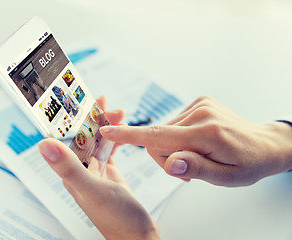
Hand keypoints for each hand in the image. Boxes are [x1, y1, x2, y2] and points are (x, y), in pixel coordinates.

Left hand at [38, 96, 159, 239]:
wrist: (138, 236)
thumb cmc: (117, 219)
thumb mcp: (91, 189)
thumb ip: (68, 167)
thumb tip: (43, 143)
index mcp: (72, 172)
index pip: (66, 138)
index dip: (69, 117)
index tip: (75, 99)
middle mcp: (81, 170)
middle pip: (83, 136)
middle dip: (94, 117)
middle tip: (106, 102)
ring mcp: (96, 172)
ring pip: (98, 141)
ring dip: (106, 126)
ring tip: (118, 113)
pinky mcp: (110, 175)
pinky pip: (109, 151)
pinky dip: (115, 139)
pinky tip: (121, 133)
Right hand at [100, 96, 291, 186]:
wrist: (263, 144)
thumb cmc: (247, 164)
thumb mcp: (226, 178)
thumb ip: (196, 168)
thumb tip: (170, 163)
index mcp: (206, 134)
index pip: (159, 136)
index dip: (130, 136)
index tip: (107, 130)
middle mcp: (201, 114)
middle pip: (158, 138)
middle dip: (165, 157)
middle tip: (187, 170)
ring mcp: (200, 105)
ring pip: (164, 131)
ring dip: (173, 148)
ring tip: (195, 157)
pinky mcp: (199, 102)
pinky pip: (173, 123)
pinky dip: (178, 137)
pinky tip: (196, 143)